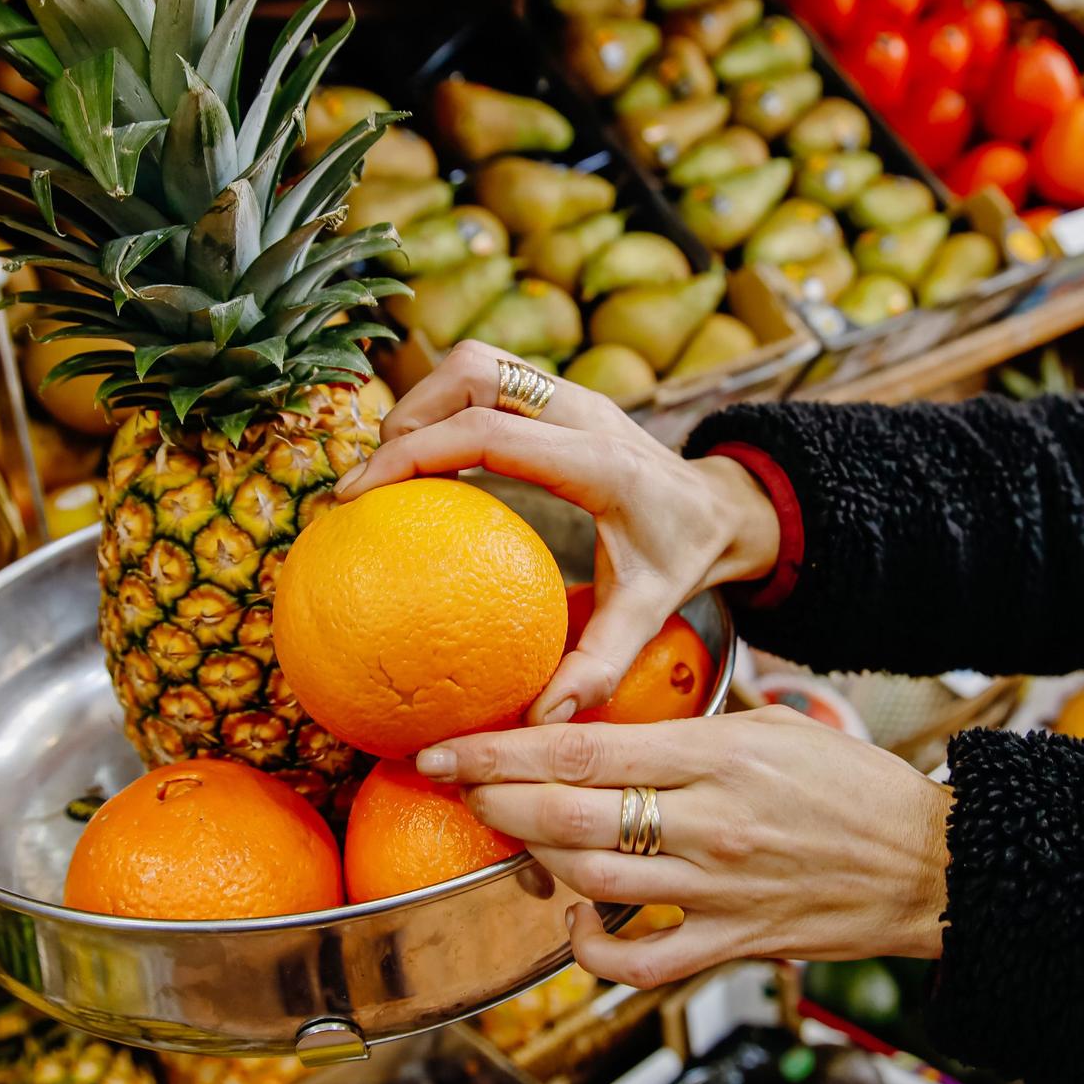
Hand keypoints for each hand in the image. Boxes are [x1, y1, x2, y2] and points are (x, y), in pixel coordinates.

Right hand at [336, 341, 781, 721]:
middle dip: (409, 416)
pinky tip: (425, 457)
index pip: (490, 433)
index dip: (416, 451)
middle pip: (473, 374)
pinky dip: (446, 403)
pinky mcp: (560, 395)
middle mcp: (584, 412)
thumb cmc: (680, 560)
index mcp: (599, 462)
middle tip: (370, 482)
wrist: (722, 510)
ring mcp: (572, 395)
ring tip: (391, 466)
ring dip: (424, 402)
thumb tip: (541, 720)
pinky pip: (489, 376)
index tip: (361, 492)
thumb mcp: (648, 615)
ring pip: (477, 362)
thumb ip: (599, 667)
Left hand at [418, 708, 951, 987]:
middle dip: (495, 802)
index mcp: (718, 754)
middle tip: (462, 788)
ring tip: (515, 838)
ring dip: (534, 862)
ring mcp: (719, 889)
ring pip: (590, 880)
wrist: (928, 862)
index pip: (582, 750)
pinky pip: (640, 962)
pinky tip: (577, 921)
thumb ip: (692, 725)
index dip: (499, 751)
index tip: (446, 750)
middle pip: (567, 816)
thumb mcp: (774, 724)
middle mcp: (711, 822)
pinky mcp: (734, 944)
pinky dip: (592, 949)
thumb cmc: (852, 785)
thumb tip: (614, 716)